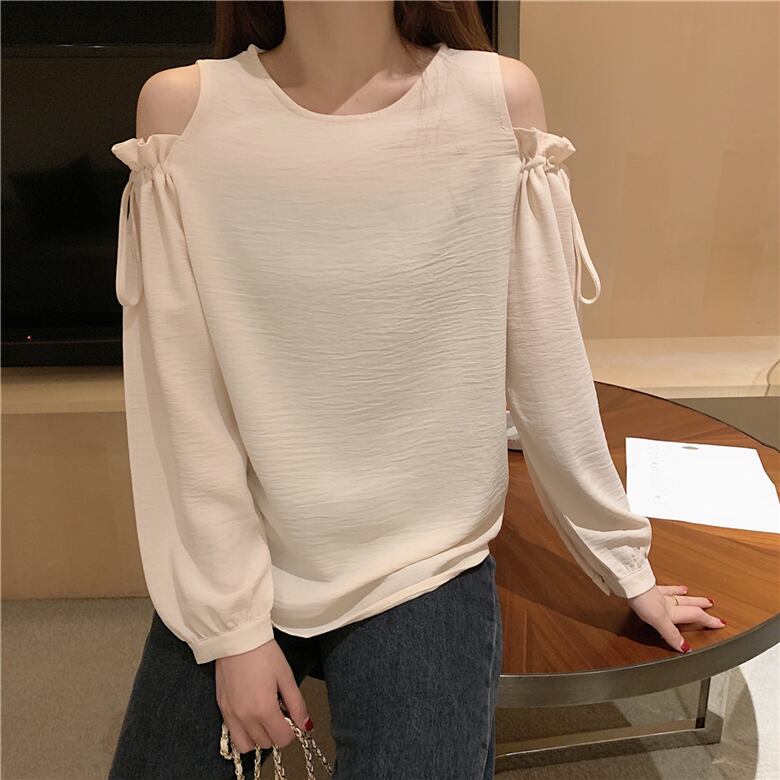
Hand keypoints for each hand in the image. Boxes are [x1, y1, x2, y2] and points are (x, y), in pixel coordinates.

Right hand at [216, 638, 313, 753]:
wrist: (236, 638)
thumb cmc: (262, 652)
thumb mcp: (286, 676)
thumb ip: (297, 704)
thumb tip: (305, 725)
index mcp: (264, 709)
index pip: (282, 739)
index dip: (292, 731)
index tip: (292, 718)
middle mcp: (245, 717)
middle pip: (265, 743)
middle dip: (276, 732)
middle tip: (280, 713)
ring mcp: (230, 714)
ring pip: (246, 745)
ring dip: (258, 737)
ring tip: (264, 717)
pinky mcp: (221, 708)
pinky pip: (232, 733)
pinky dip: (243, 731)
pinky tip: (251, 713)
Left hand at [628, 584, 725, 652]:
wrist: (630, 583)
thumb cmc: (642, 599)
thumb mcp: (658, 621)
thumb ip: (671, 634)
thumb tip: (685, 648)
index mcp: (672, 611)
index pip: (695, 616)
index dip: (708, 621)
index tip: (720, 623)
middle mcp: (667, 602)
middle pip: (688, 604)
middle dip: (700, 605)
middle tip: (711, 603)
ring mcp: (657, 594)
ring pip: (675, 595)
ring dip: (684, 595)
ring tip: (689, 592)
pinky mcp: (646, 588)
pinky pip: (659, 588)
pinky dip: (665, 587)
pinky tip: (663, 587)